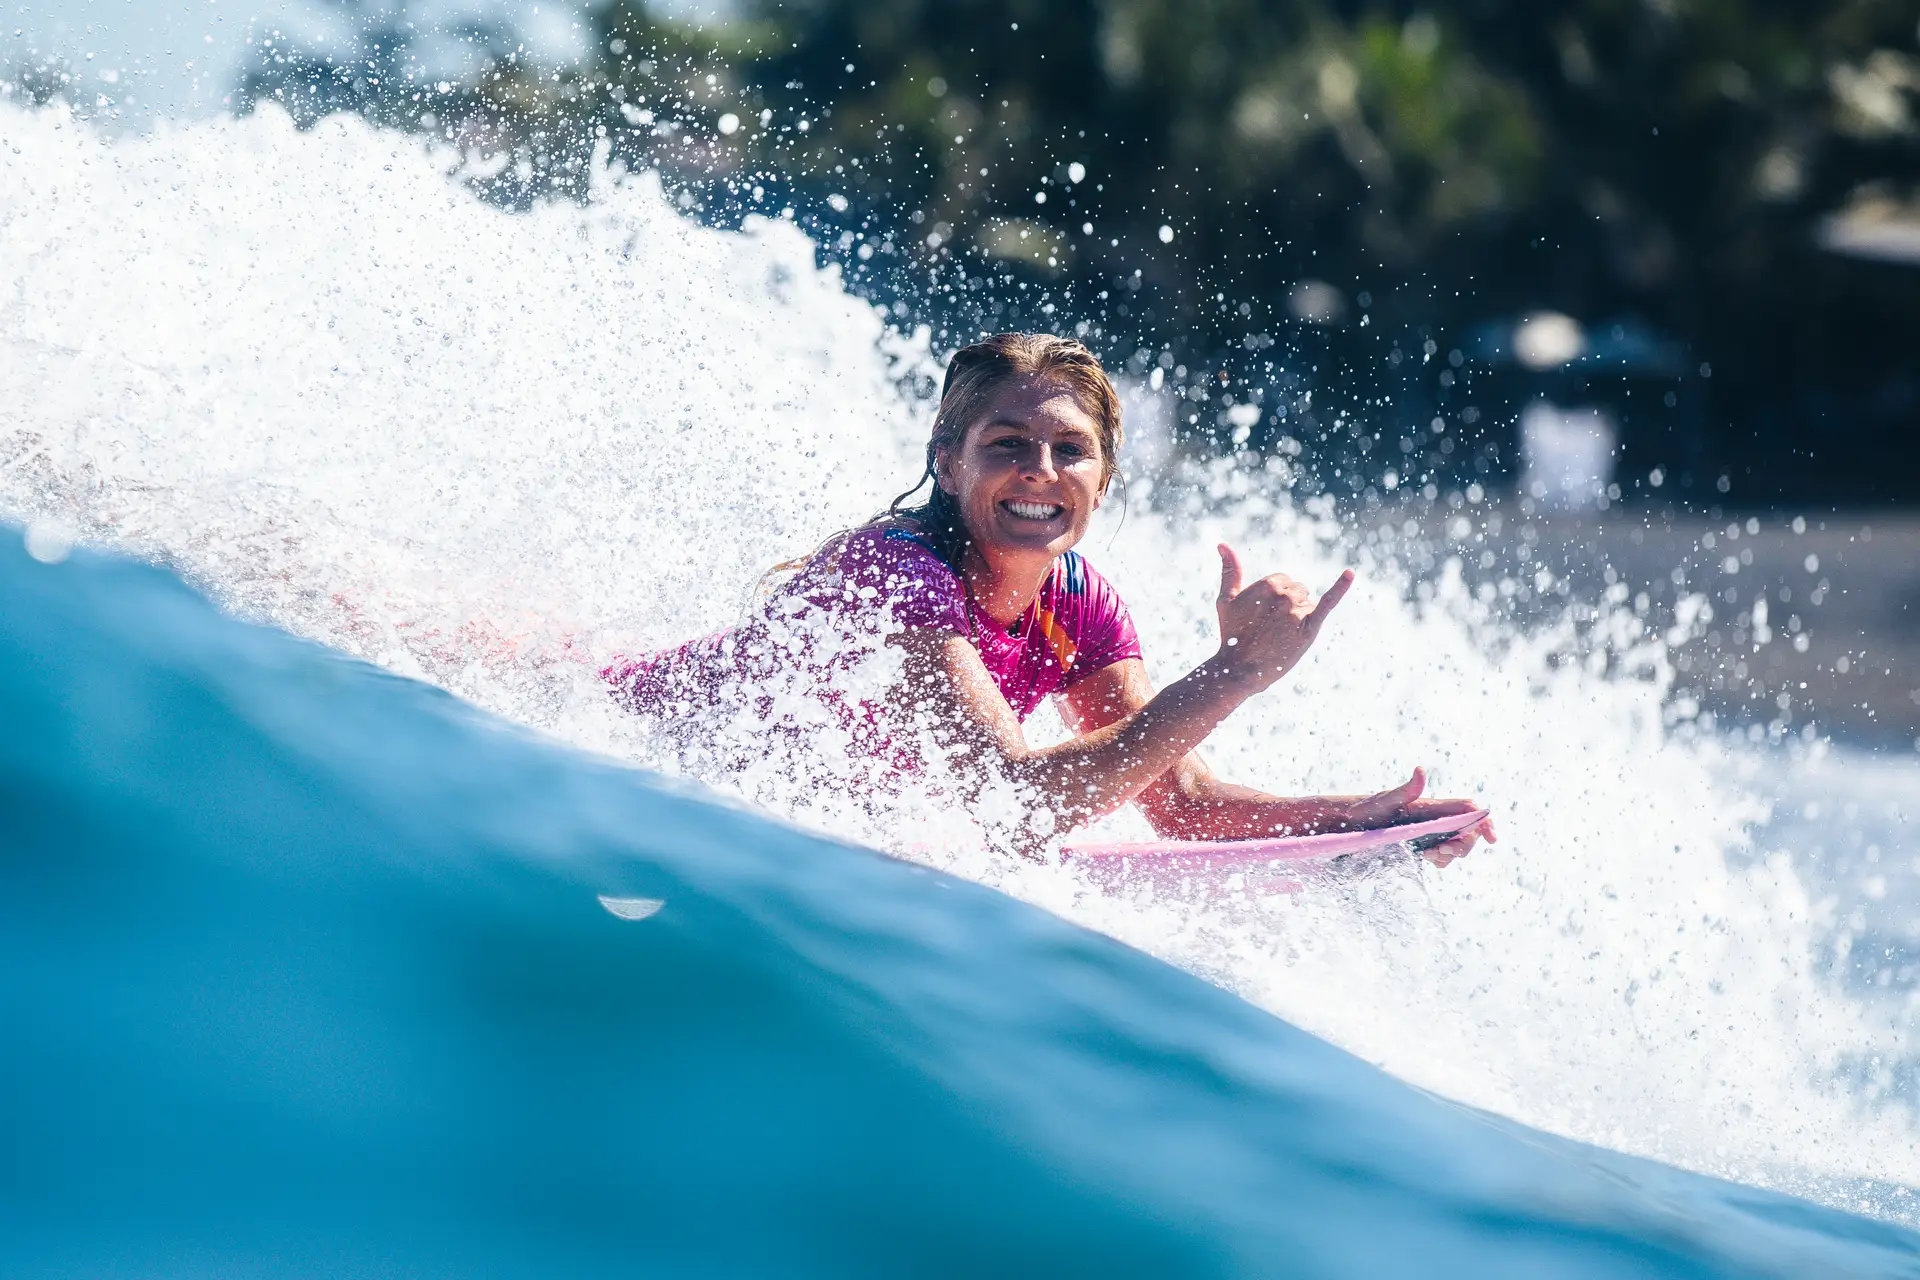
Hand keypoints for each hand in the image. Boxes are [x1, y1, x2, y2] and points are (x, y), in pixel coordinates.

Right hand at [1211, 544, 1352, 693]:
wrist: (1240, 668)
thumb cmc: (1231, 633)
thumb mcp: (1226, 599)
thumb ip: (1229, 570)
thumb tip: (1222, 544)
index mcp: (1267, 584)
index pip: (1283, 581)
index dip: (1273, 598)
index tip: (1262, 615)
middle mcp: (1284, 595)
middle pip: (1298, 590)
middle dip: (1286, 606)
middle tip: (1270, 628)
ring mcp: (1298, 611)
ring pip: (1307, 603)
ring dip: (1298, 616)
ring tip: (1280, 634)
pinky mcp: (1310, 628)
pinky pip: (1329, 602)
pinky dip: (1341, 586)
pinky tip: (1350, 574)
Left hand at [1347, 766, 1496, 867]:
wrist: (1351, 824)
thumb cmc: (1367, 810)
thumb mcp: (1386, 800)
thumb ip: (1406, 790)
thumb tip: (1421, 770)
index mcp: (1432, 805)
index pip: (1468, 810)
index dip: (1485, 822)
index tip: (1492, 839)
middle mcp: (1435, 817)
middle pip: (1467, 831)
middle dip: (1463, 844)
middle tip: (1440, 850)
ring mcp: (1429, 832)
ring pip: (1456, 845)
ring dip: (1450, 854)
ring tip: (1429, 854)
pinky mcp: (1421, 844)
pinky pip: (1441, 855)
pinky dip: (1440, 859)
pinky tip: (1426, 858)